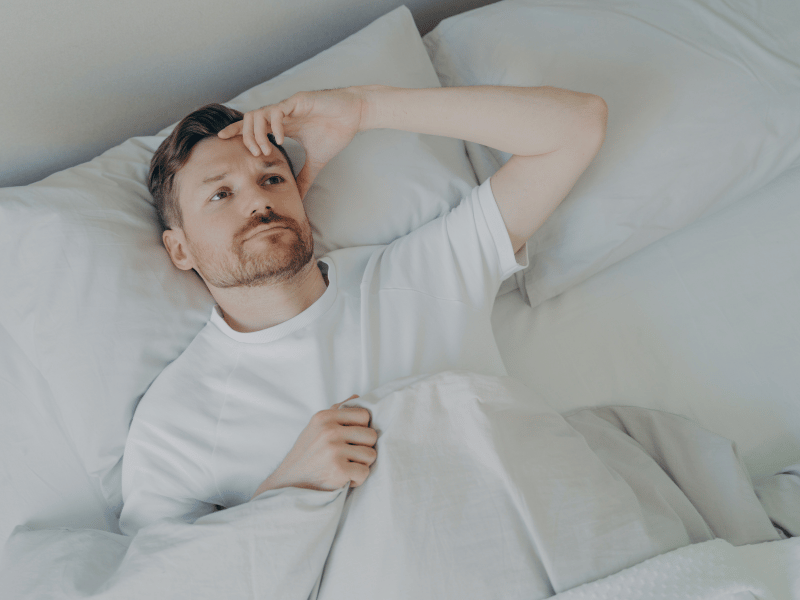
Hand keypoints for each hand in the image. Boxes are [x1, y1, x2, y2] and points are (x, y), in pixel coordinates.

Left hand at [218, 87, 368, 198]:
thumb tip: (299, 198)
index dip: (236, 132)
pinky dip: (275, 125)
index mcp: (282, 125)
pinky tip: (279, 139)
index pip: (252, 126)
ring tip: (265, 149)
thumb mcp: (317, 161)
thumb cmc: (336, 132)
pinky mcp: (298, 101)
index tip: (222, 140)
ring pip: (259, 114)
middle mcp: (282, 114)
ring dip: (257, 133)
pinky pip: (278, 111)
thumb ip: (305, 177)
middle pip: (249, 119)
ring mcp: (288, 106)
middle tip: (255, 155)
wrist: (354, 115)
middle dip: (246, 137)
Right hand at [251, 395, 377, 498]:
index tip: (351, 439)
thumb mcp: (317, 426)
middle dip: (364, 448)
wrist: (289, 482)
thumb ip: (337, 411)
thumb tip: (358, 396)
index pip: (364, 415)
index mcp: (325, 417)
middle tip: (349, 456)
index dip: (362, 428)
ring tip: (346, 466)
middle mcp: (329, 431)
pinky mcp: (338, 470)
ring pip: (371, 455)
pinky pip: (365, 473)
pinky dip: (357, 479)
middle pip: (371, 435)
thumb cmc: (308, 453)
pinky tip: (344, 478)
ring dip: (361, 464)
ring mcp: (333, 450)